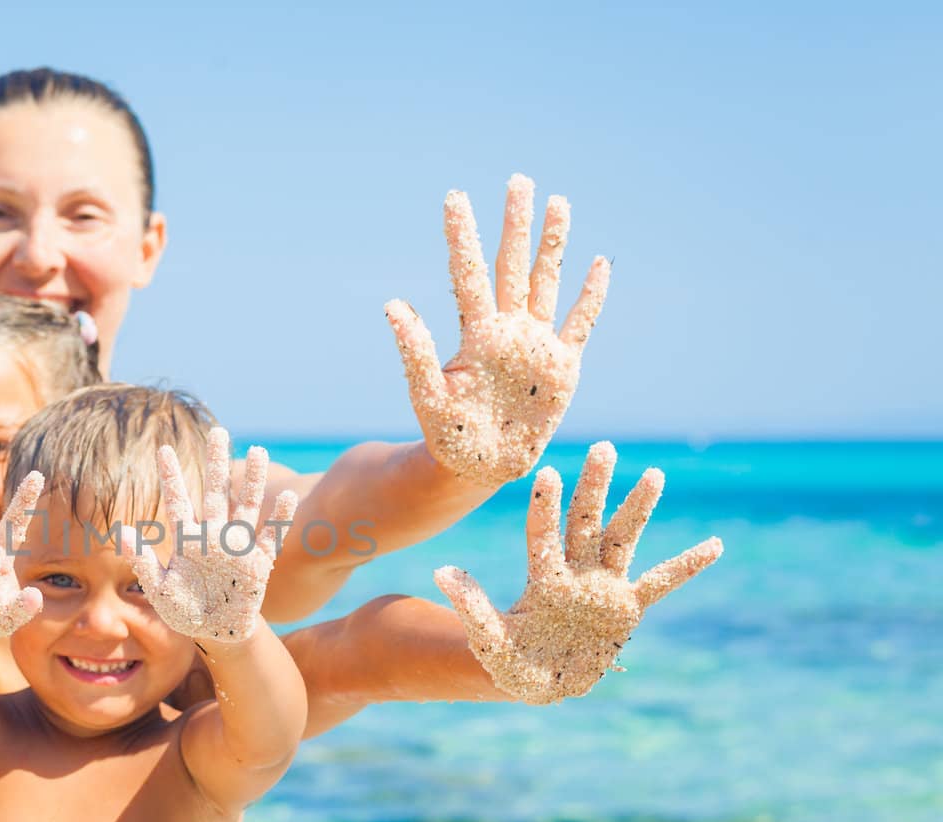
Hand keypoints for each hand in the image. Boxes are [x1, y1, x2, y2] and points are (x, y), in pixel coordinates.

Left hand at [121, 428, 297, 644]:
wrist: (216, 633)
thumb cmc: (184, 611)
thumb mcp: (159, 588)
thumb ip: (142, 560)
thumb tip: (120, 531)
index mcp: (188, 540)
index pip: (178, 500)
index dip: (171, 475)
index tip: (163, 448)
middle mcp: (214, 536)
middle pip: (217, 492)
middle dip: (218, 463)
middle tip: (219, 432)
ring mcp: (238, 547)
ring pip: (247, 506)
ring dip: (254, 481)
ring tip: (259, 450)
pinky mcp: (259, 564)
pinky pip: (271, 537)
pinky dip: (280, 519)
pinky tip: (286, 498)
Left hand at [386, 174, 610, 487]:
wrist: (477, 469)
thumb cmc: (447, 435)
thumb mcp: (428, 394)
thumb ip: (416, 351)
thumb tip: (393, 304)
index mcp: (475, 333)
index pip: (469, 272)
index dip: (464, 236)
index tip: (455, 197)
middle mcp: (507, 329)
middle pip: (513, 265)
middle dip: (515, 223)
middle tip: (517, 180)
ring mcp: (536, 344)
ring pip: (547, 282)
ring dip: (553, 244)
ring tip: (558, 203)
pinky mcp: (563, 367)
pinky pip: (580, 324)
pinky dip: (591, 296)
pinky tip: (600, 263)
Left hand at [433, 441, 721, 703]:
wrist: (535, 684)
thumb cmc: (506, 661)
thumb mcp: (487, 638)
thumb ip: (471, 606)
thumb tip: (441, 571)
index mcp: (542, 579)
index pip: (543, 535)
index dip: (545, 507)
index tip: (547, 474)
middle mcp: (574, 575)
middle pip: (586, 523)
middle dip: (595, 487)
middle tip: (604, 448)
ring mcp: (603, 588)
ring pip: (623, 540)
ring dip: (637, 509)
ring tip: (654, 473)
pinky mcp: (626, 609)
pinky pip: (661, 583)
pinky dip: (686, 566)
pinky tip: (714, 545)